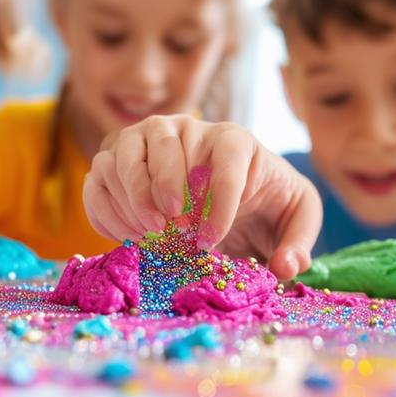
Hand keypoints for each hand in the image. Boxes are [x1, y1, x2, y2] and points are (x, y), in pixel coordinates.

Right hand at [83, 115, 321, 279]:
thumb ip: (299, 242)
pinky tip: (130, 237)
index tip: (212, 240)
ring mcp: (145, 140)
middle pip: (163, 142)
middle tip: (174, 230)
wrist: (235, 194)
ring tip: (152, 234)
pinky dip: (105, 211)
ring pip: (121, 155)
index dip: (219, 200)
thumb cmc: (265, 201)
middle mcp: (186, 127)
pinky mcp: (117, 159)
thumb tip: (285, 269)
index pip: (225, 156)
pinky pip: (96, 179)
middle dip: (165, 189)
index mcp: (234, 139)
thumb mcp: (298, 216)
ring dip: (131, 200)